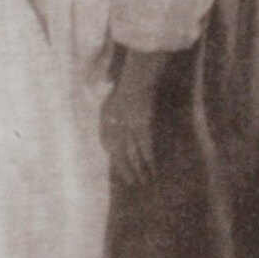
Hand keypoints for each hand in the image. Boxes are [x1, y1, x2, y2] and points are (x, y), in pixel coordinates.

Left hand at [101, 53, 159, 186]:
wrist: (138, 75)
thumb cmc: (130, 83)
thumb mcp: (116, 95)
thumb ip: (115, 108)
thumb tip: (116, 117)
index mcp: (106, 116)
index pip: (105, 141)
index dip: (113, 156)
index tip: (118, 166)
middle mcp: (113, 124)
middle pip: (117, 153)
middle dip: (124, 169)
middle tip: (131, 182)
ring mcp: (126, 125)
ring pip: (131, 153)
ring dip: (138, 169)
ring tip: (144, 181)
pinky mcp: (140, 125)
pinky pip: (144, 147)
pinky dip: (148, 159)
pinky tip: (153, 168)